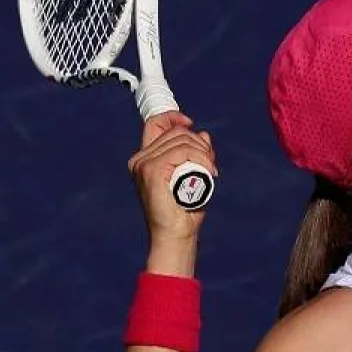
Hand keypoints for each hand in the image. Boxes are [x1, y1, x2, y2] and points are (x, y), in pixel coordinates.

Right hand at [127, 112, 217, 245]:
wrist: (175, 235)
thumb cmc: (183, 210)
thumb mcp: (193, 175)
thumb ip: (195, 154)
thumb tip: (203, 133)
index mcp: (145, 159)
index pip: (155, 123)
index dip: (173, 117)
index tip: (190, 123)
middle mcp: (140, 160)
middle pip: (175, 132)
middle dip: (199, 143)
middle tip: (211, 163)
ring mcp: (143, 164)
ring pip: (181, 140)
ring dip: (204, 152)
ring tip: (211, 170)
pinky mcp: (151, 171)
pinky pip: (182, 151)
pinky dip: (201, 158)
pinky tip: (210, 171)